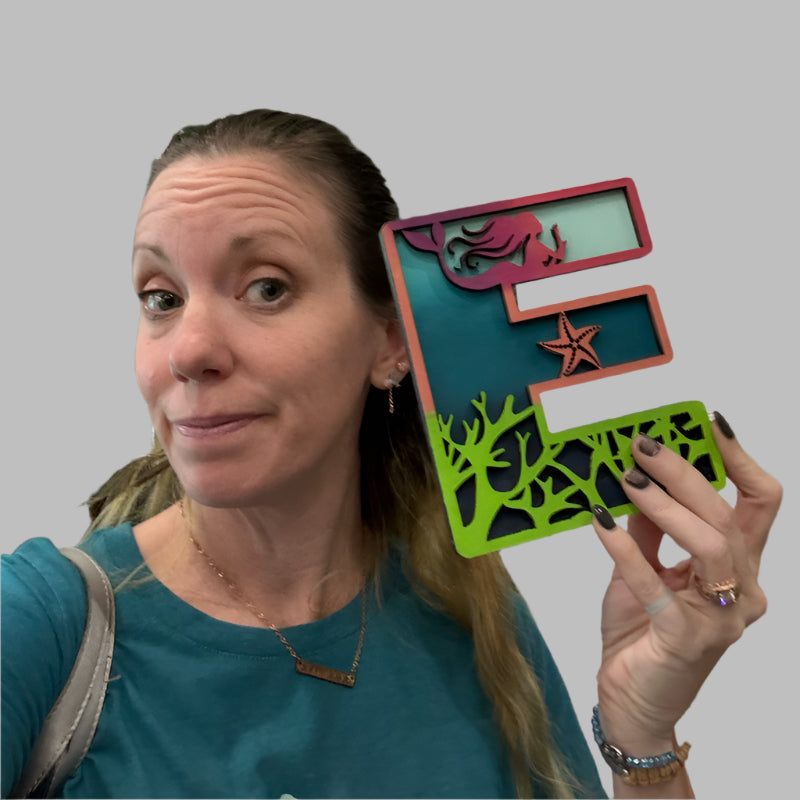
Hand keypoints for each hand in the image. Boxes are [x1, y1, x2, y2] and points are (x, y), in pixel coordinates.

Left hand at [591, 414, 780, 751]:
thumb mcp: (644, 570)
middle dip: (684, 472)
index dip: (739, 459)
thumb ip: (649, 530)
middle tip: (643, 443)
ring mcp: (721, 619)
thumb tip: (638, 480)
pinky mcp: (685, 639)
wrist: (632, 702)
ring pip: (711, 543)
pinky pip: (656, 583)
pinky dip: (625, 548)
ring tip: (626, 478)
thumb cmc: (642, 634)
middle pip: (728, 515)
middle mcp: (743, 591)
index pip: (758, 503)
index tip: (709, 422)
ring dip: (665, 504)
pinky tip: (599, 522)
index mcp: (739, 568)